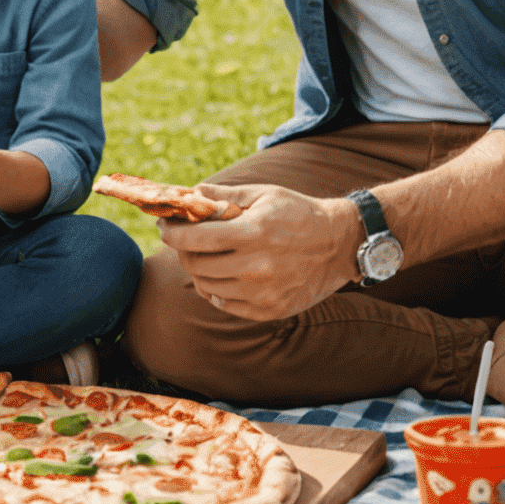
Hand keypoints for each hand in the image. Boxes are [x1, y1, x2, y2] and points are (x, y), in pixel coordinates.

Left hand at [155, 183, 360, 320]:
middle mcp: (257, 267)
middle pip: (197, 264)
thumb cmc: (298, 213)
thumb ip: (223, 195)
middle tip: (183, 239)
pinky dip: (215, 290)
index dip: (172, 233)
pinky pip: (226, 305)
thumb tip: (189, 192)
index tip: (164, 226)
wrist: (339, 244)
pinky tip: (221, 275)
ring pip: (207, 286)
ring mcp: (263, 293)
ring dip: (198, 270)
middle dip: (183, 250)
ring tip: (202, 256)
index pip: (196, 238)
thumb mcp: (262, 194)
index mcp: (253, 233)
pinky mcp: (269, 311)